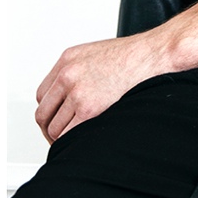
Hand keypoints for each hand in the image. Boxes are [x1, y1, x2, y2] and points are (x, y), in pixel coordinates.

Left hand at [35, 34, 166, 143]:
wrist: (154, 54)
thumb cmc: (135, 56)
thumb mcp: (97, 55)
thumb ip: (79, 72)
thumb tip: (73, 96)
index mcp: (68, 60)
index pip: (44, 94)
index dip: (50, 111)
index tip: (58, 120)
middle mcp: (68, 75)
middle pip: (44, 113)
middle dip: (52, 128)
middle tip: (63, 137)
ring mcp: (77, 92)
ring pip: (55, 128)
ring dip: (64, 137)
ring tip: (79, 140)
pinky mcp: (89, 109)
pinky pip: (69, 135)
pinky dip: (74, 142)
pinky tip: (84, 142)